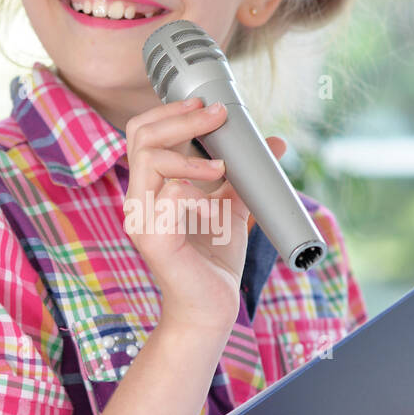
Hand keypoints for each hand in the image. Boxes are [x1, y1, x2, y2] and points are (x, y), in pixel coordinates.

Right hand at [123, 96, 286, 331]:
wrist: (211, 309)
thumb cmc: (215, 262)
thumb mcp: (232, 208)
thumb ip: (243, 175)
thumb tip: (273, 141)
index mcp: (152, 186)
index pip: (143, 132)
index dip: (172, 111)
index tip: (208, 105)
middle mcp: (140, 199)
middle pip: (140, 135)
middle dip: (182, 117)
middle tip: (217, 116)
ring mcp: (141, 219)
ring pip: (149, 158)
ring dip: (190, 154)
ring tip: (220, 168)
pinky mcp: (153, 240)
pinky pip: (170, 196)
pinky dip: (196, 191)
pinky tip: (214, 204)